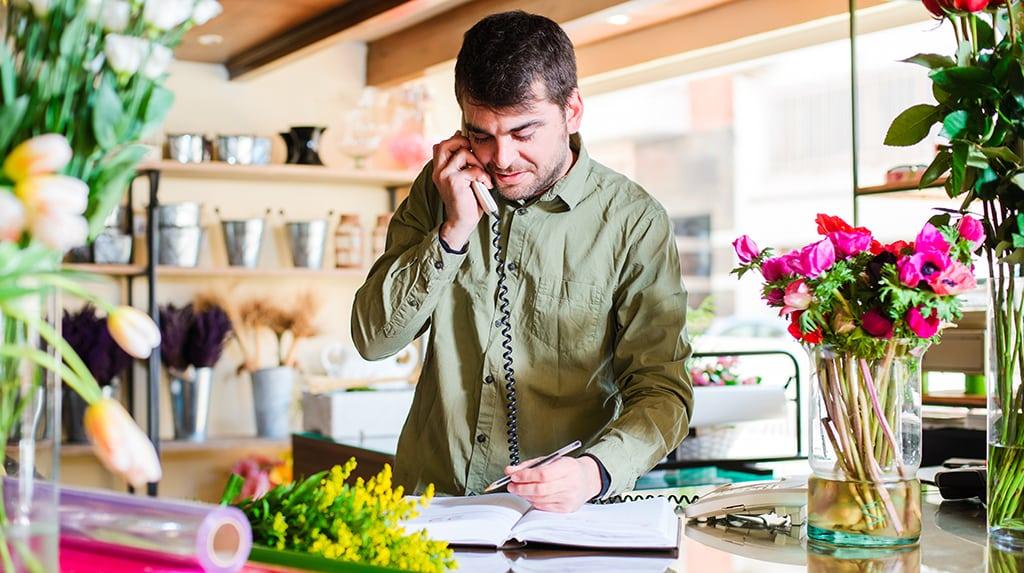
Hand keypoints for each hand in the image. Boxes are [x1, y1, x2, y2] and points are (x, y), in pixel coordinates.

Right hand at [431, 130, 491, 250]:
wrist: (461, 222)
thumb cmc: (466, 201)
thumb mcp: (463, 178)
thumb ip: (462, 163)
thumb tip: (466, 144)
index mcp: (439, 170)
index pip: (441, 145)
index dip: (455, 141)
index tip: (469, 149)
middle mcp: (438, 171)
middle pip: (445, 144)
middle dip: (463, 143)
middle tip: (475, 155)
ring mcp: (444, 175)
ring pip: (462, 153)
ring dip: (478, 162)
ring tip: (483, 175)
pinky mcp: (453, 181)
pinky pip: (473, 169)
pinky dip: (483, 176)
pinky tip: (486, 185)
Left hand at [505, 456, 601, 512]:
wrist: (586, 480)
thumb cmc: (567, 469)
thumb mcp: (550, 460)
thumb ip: (529, 465)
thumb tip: (510, 471)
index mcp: (568, 467)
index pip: (543, 474)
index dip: (526, 476)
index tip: (514, 476)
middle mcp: (570, 483)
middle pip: (540, 489)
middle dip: (521, 488)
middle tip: (511, 485)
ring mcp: (569, 498)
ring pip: (540, 499)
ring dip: (525, 495)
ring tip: (519, 490)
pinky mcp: (566, 508)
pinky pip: (544, 507)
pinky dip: (533, 501)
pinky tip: (530, 496)